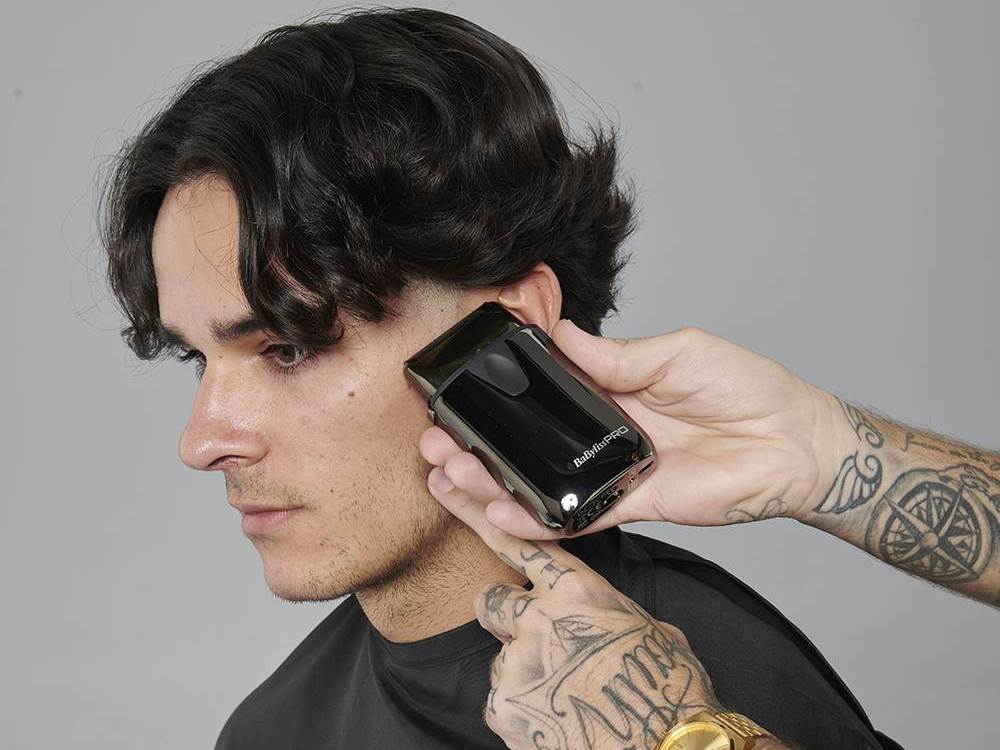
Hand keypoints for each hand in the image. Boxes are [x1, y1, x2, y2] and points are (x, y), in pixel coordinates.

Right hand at [420, 319, 835, 538]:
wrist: (796, 441)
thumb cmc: (746, 385)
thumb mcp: (676, 352)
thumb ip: (615, 355)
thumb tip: (557, 336)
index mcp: (612, 390)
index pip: (543, 397)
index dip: (501, 400)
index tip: (459, 396)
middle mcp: (605, 434)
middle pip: (531, 445)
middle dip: (481, 446)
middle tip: (437, 443)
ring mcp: (616, 473)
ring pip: (544, 484)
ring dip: (496, 484)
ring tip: (452, 475)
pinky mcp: (635, 506)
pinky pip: (580, 517)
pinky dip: (541, 519)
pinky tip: (502, 513)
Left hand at [423, 459, 723, 749]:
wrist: (668, 745)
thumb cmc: (668, 690)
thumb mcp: (646, 628)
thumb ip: (607, 610)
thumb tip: (602, 617)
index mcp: (576, 591)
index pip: (517, 542)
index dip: (477, 512)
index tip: (447, 485)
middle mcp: (538, 619)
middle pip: (489, 602)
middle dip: (504, 618)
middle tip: (537, 643)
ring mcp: (517, 664)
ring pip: (499, 659)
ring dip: (523, 674)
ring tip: (565, 696)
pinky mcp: (506, 709)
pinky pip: (500, 703)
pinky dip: (521, 713)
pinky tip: (556, 720)